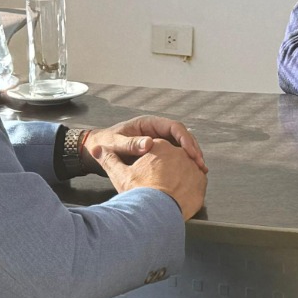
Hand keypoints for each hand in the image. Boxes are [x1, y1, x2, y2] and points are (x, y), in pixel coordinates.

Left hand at [85, 115, 205, 172]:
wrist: (97, 150)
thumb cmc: (105, 143)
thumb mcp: (115, 143)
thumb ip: (130, 143)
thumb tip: (149, 144)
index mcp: (149, 124)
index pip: (174, 127)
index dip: (185, 139)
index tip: (191, 152)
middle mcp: (157, 131)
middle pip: (182, 136)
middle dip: (193, 149)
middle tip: (200, 163)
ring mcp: (159, 141)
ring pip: (181, 146)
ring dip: (191, 156)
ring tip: (200, 169)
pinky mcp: (159, 152)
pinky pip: (176, 155)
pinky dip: (184, 162)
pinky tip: (191, 173)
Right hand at [91, 138, 206, 219]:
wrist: (158, 215)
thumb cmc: (139, 194)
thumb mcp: (120, 175)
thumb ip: (109, 159)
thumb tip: (96, 149)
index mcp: (159, 146)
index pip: (155, 148)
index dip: (149, 162)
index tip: (145, 174)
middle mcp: (179, 153)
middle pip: (171, 158)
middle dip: (165, 169)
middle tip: (155, 185)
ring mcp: (193, 167)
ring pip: (184, 169)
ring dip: (178, 177)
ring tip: (166, 192)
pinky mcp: (202, 182)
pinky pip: (196, 182)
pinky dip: (188, 188)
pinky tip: (178, 196)